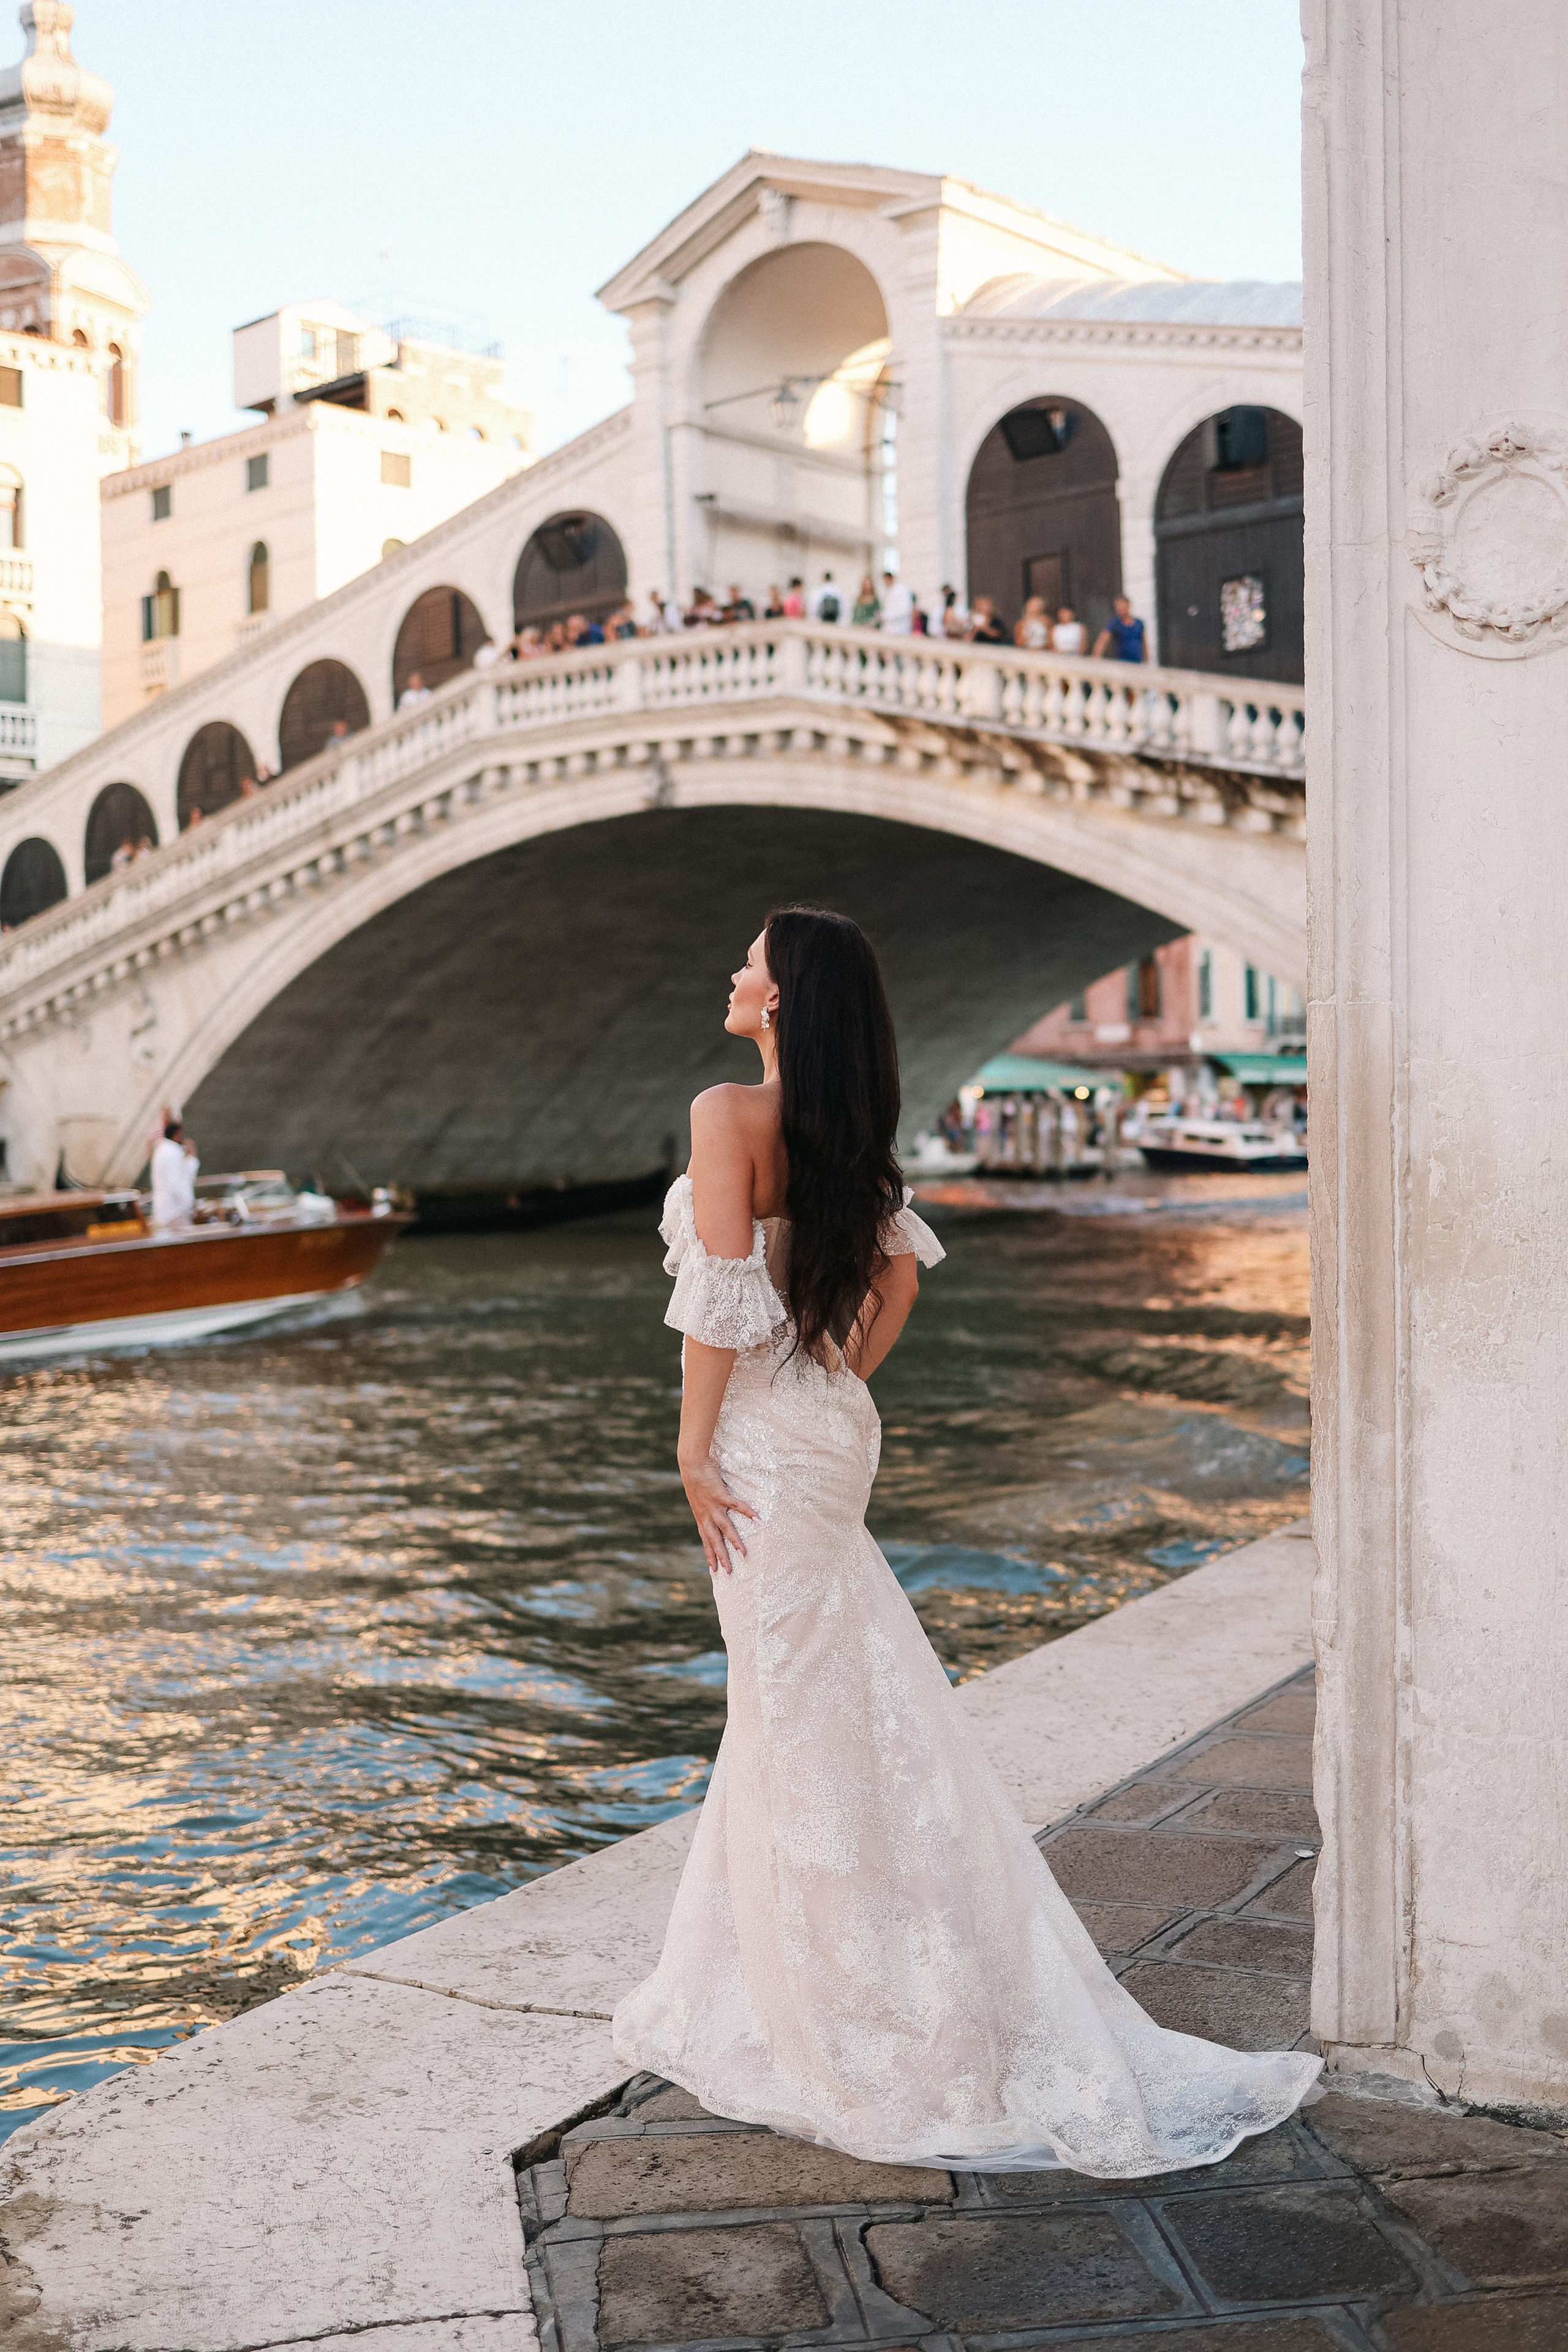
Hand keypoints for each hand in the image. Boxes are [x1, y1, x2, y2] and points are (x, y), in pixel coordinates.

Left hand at [679, 1449, 756, 1575]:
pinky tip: (758, 1520)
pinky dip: (748, 1512)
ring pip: (725, 1528)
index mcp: (701, 1517)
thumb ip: (704, 1508)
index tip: (713, 1570)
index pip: (705, 1541)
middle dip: (721, 1556)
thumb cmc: (695, 1479)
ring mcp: (713, 1506)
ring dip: (735, 1541)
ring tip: (744, 1554)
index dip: (709, 1555)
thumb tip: (709, 1514)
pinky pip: (736, 1506)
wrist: (692, 1465)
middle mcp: (706, 1515)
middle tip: (728, 1572)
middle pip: (714, 1540)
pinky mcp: (720, 1495)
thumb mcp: (697, 1498)